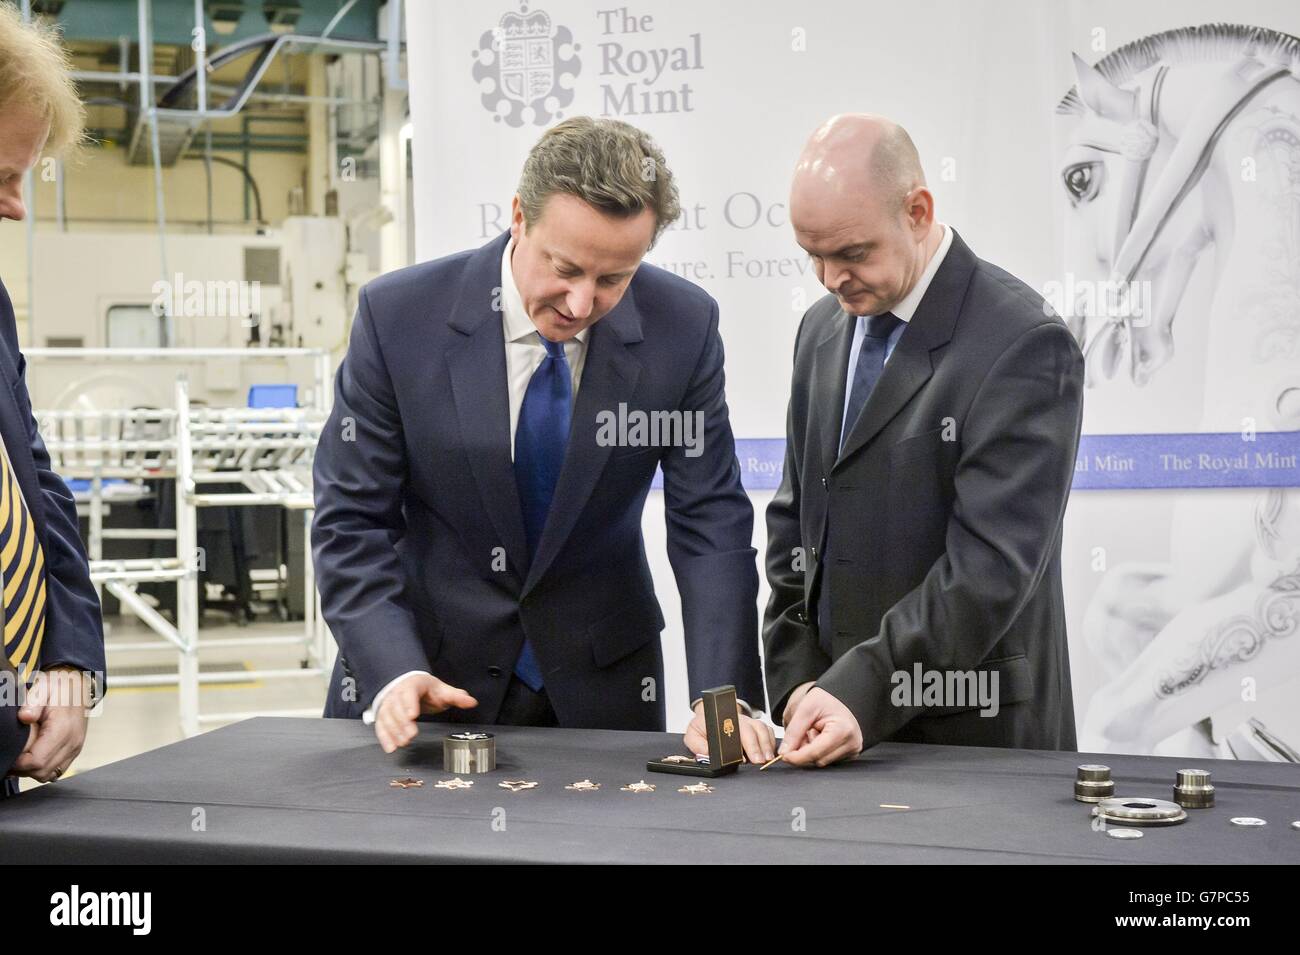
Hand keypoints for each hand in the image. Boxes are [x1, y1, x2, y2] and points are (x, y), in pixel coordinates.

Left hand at [12, 667, 92, 782]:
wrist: (78, 685)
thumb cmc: (58, 687)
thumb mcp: (43, 688)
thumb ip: (33, 702)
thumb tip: (24, 717)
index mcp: (63, 729)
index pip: (37, 761)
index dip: (18, 763)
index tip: (9, 754)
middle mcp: (72, 742)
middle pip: (42, 772)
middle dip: (22, 769)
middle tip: (13, 755)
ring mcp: (75, 748)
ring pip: (48, 775)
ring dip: (32, 770)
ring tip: (22, 755)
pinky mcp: (75, 751)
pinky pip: (56, 771)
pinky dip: (43, 768)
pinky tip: (34, 756)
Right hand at [375, 673, 477, 753]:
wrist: (409, 686)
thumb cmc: (427, 690)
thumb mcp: (442, 690)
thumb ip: (457, 697)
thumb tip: (472, 702)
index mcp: (413, 685)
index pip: (409, 692)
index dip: (410, 704)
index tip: (413, 715)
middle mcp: (397, 693)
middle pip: (397, 707)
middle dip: (402, 722)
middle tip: (411, 735)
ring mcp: (388, 704)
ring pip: (387, 717)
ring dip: (393, 731)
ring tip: (402, 743)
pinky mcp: (383, 715)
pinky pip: (381, 726)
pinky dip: (384, 737)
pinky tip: (390, 748)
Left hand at [683, 702, 775, 764]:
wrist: (709, 716)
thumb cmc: (702, 727)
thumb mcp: (693, 736)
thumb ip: (698, 745)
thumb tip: (708, 754)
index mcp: (720, 721)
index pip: (733, 730)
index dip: (740, 744)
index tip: (744, 759)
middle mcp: (736, 719)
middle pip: (750, 728)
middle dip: (757, 745)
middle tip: (759, 761)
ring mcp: (747, 721)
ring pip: (761, 727)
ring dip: (766, 743)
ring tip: (768, 758)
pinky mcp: (754, 725)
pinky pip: (767, 730)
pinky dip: (771, 740)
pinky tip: (771, 752)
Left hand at [779, 686, 862, 767]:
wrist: (837, 698)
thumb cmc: (824, 700)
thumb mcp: (805, 709)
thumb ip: (793, 732)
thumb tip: (785, 752)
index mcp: (843, 730)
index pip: (816, 753)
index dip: (797, 757)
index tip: (784, 756)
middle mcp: (853, 743)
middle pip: (819, 760)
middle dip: (805, 750)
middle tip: (805, 732)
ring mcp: (853, 750)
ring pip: (822, 762)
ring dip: (812, 751)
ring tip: (814, 732)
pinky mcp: (849, 754)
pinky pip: (828, 760)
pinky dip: (819, 752)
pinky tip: (821, 738)